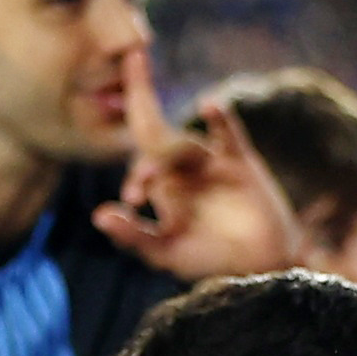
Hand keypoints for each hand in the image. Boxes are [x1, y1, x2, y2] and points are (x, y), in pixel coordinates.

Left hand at [91, 54, 307, 283]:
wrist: (258, 264)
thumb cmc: (209, 258)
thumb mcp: (165, 252)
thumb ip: (133, 235)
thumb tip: (98, 216)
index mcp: (162, 186)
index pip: (141, 164)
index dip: (137, 175)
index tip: (134, 199)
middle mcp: (183, 168)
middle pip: (156, 134)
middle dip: (141, 101)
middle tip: (136, 90)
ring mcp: (211, 162)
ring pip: (186, 143)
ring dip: (173, 151)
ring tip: (161, 172)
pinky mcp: (241, 162)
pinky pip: (229, 135)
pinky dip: (220, 118)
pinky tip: (209, 105)